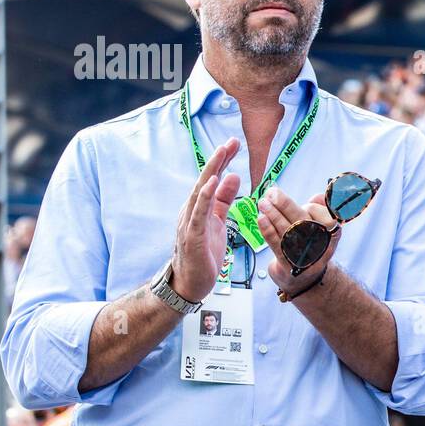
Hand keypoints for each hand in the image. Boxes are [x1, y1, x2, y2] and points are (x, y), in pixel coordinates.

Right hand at [170, 139, 240, 301]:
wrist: (190, 284)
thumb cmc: (204, 254)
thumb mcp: (218, 222)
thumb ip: (224, 201)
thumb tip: (233, 176)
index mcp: (199, 207)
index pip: (212, 179)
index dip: (223, 161)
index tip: (235, 144)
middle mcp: (191, 210)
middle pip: (206, 180)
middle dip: (218, 160)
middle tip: (231, 142)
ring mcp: (189, 223)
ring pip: (200, 192)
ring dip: (211, 172)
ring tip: (222, 154)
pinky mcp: (192, 236)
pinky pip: (198, 213)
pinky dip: (204, 197)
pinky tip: (212, 183)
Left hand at [256, 186, 341, 296]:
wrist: (303, 279)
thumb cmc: (308, 245)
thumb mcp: (318, 228)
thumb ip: (319, 210)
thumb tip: (319, 196)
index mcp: (332, 235)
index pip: (325, 217)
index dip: (313, 208)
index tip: (305, 203)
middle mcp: (321, 247)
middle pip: (303, 222)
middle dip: (285, 205)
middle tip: (271, 193)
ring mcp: (305, 258)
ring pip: (288, 231)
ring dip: (273, 214)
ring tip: (262, 203)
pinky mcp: (289, 266)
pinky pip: (277, 245)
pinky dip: (268, 230)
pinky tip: (261, 218)